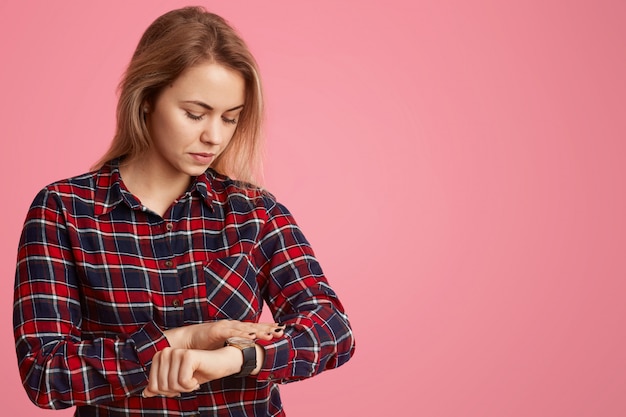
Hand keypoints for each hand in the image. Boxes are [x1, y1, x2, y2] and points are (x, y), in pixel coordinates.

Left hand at [142, 347, 241, 397]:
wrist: (219, 364)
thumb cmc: (198, 372)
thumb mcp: (177, 382)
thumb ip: (160, 386)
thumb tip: (146, 394)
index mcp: (159, 357)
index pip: (153, 386)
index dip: (167, 391)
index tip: (179, 383)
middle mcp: (165, 352)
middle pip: (161, 387)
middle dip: (176, 390)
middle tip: (188, 382)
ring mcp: (176, 353)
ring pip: (172, 385)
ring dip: (185, 388)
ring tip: (193, 379)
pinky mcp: (188, 356)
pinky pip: (182, 381)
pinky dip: (191, 385)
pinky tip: (196, 377)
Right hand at [164, 320, 285, 350]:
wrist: (187, 342)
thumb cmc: (206, 345)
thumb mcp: (225, 348)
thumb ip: (236, 349)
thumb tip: (248, 357)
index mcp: (236, 330)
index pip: (255, 329)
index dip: (267, 329)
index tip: (280, 330)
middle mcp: (233, 326)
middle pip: (253, 327)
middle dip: (267, 329)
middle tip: (281, 331)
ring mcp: (225, 326)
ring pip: (245, 328)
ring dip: (258, 331)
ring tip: (270, 335)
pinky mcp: (216, 330)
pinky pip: (231, 332)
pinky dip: (241, 334)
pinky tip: (250, 336)